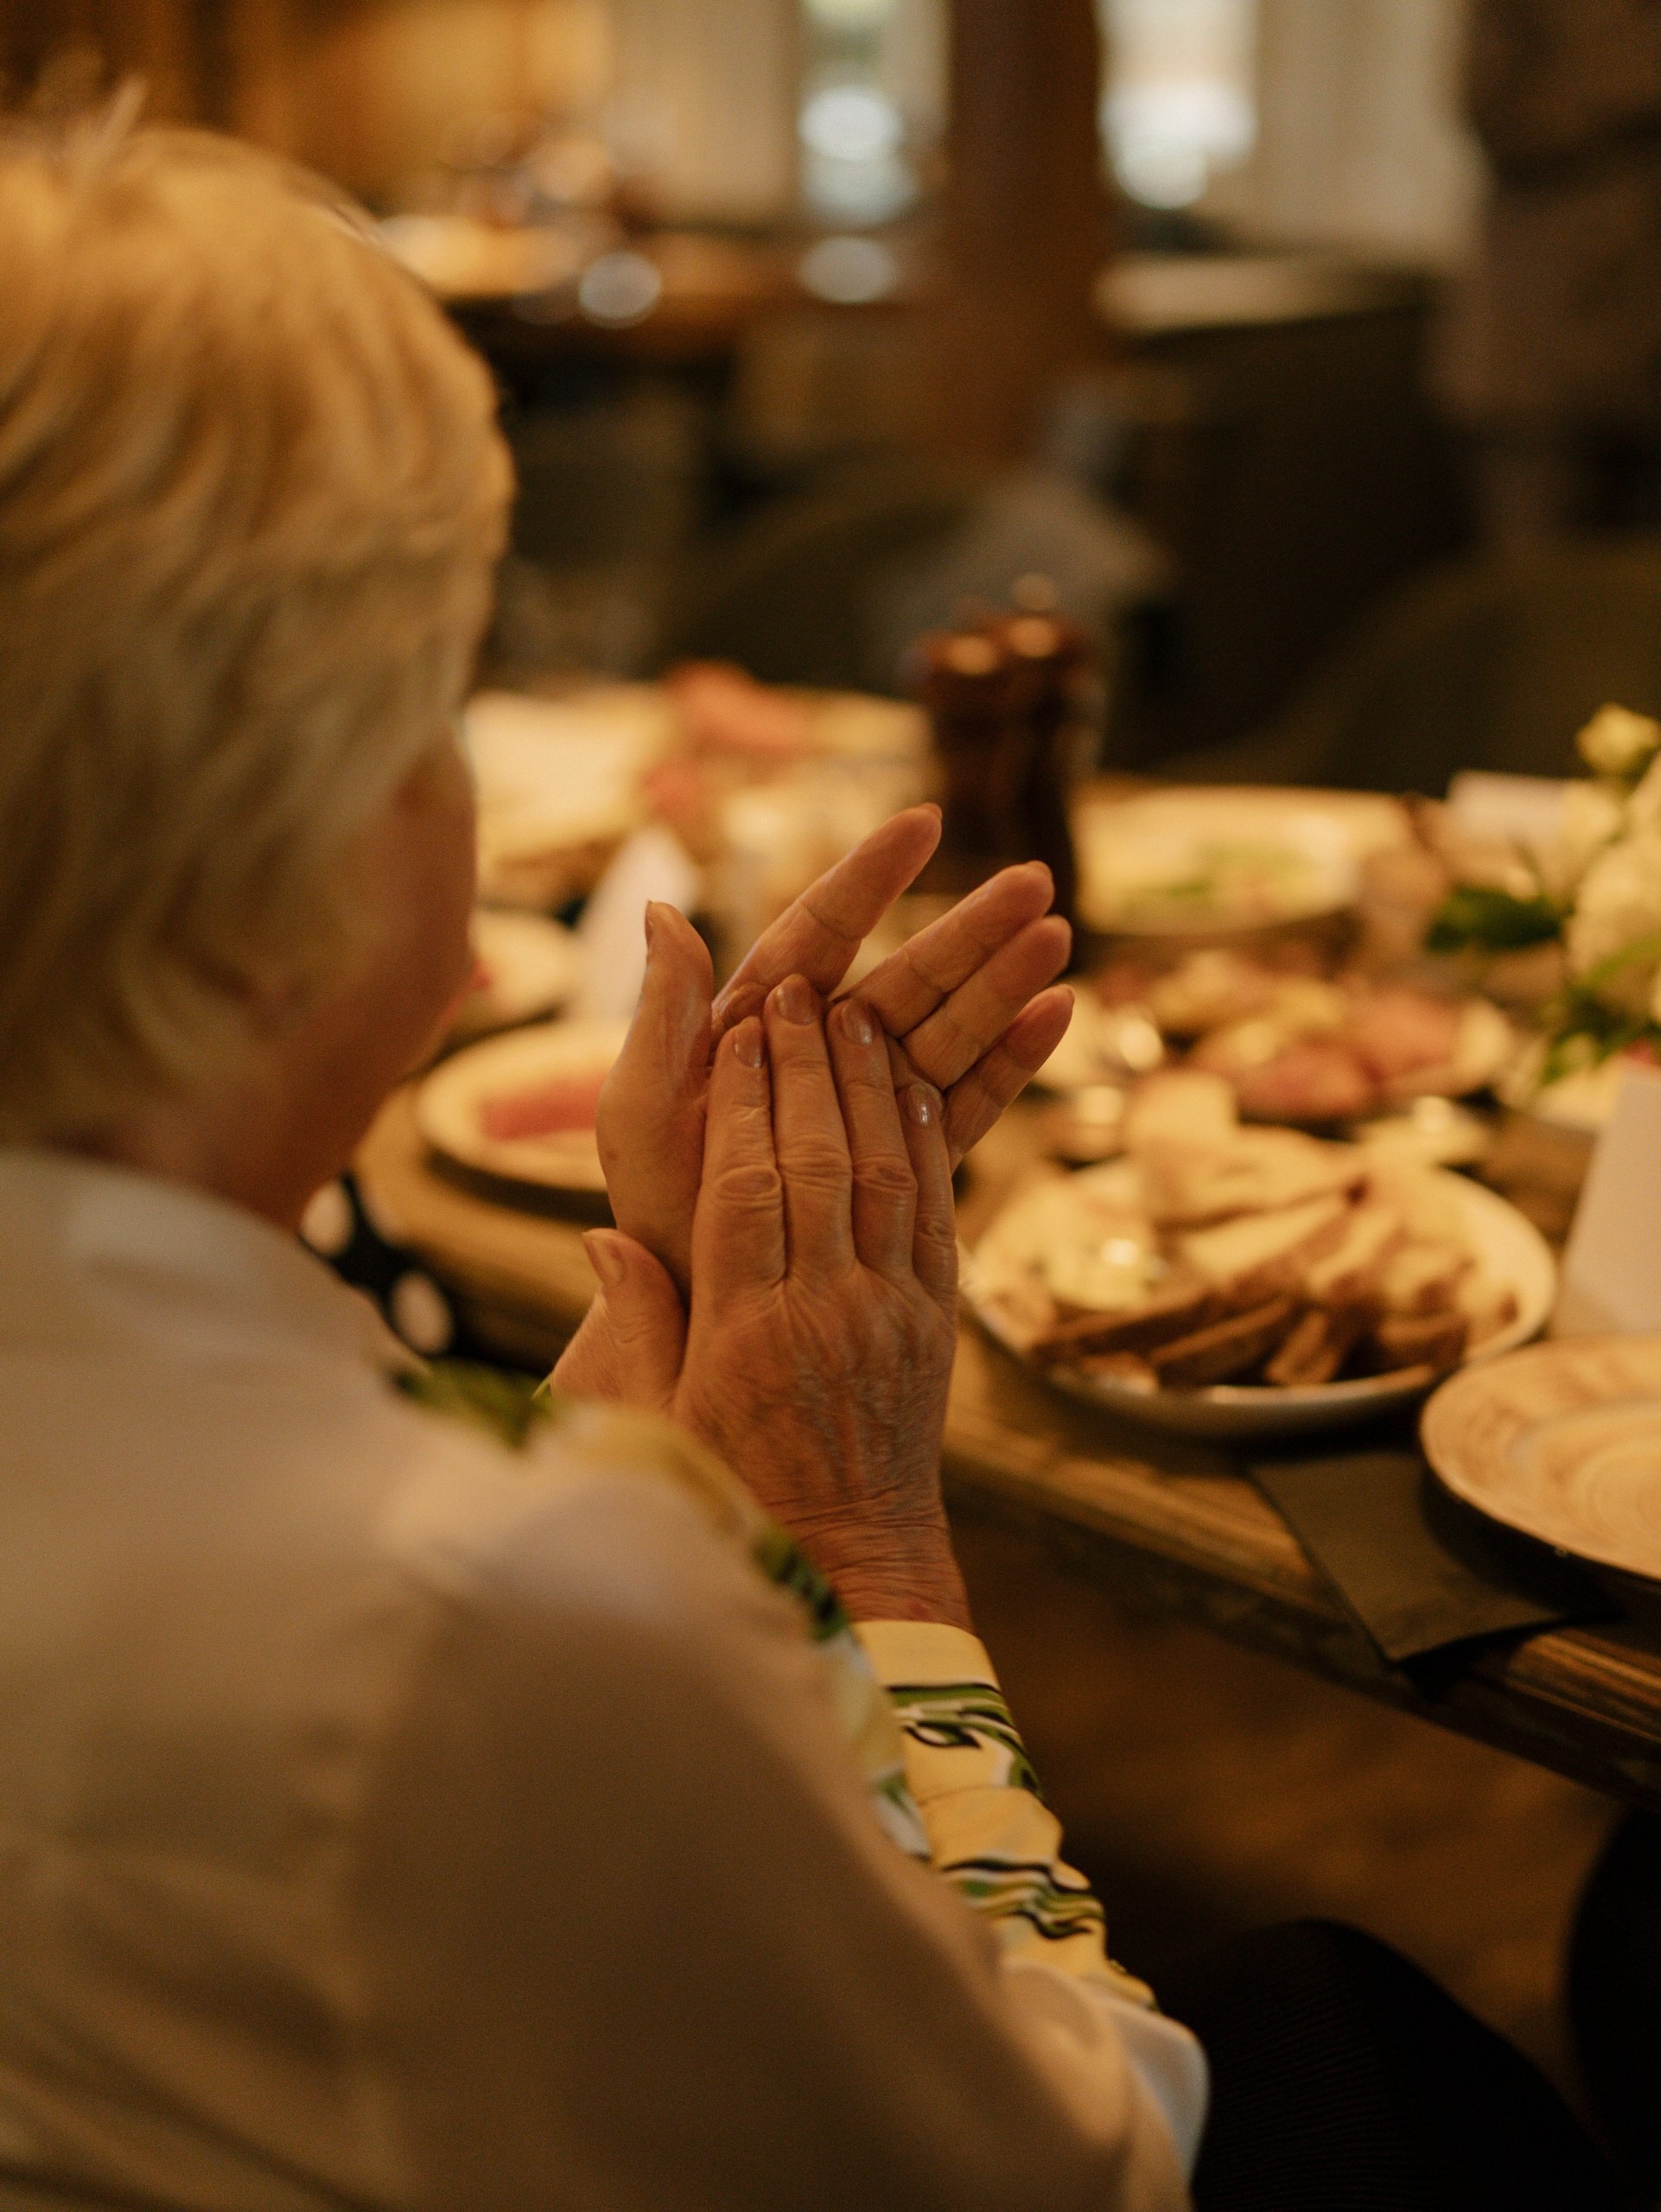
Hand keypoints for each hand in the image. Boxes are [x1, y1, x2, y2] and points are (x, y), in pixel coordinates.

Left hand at [598, 805, 1073, 1293]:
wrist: (692, 1302)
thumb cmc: (655, 1202)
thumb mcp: (640, 1105)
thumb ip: (662, 1013)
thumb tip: (663, 908)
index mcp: (762, 1020)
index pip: (822, 931)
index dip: (872, 877)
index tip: (926, 821)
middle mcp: (825, 1050)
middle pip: (908, 975)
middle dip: (970, 927)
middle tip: (1034, 881)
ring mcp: (870, 1102)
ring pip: (949, 1028)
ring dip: (1004, 983)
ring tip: (1057, 937)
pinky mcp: (905, 1157)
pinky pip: (967, 1102)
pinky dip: (1012, 1061)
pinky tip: (1056, 1015)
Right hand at [669, 978, 969, 1629]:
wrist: (856, 1563)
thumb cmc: (737, 1496)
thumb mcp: (664, 1423)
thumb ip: (638, 1324)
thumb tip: (600, 1233)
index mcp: (744, 1336)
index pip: (744, 1190)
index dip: (742, 1102)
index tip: (736, 1031)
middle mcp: (825, 1314)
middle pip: (818, 1162)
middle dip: (806, 1067)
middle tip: (797, 990)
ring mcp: (892, 1315)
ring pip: (887, 1175)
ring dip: (872, 1085)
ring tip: (859, 1009)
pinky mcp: (939, 1321)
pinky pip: (937, 1214)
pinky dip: (928, 1141)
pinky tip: (917, 1082)